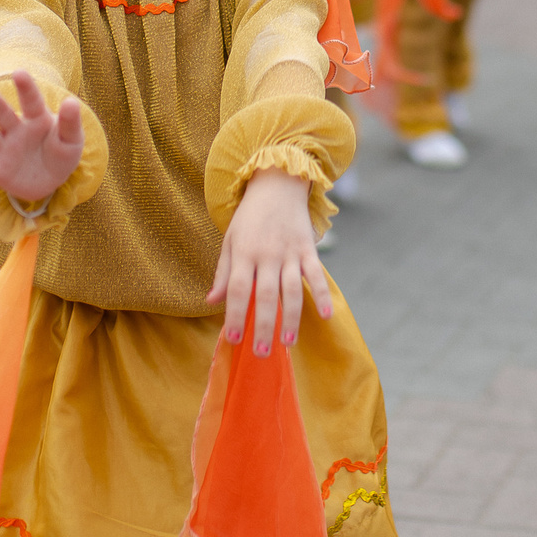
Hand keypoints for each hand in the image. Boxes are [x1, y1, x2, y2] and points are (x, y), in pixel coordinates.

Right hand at [0, 72, 86, 205]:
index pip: (31, 101)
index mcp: (37, 118)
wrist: (50, 181)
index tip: (19, 72)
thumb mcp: (72, 140)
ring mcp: (5, 148)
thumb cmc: (62, 153)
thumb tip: (71, 101)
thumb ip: (70, 123)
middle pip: (2, 113)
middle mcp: (17, 129)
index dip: (26, 87)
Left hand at [207, 169, 332, 354]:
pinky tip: (325, 315)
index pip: (237, 289)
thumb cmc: (250, 216)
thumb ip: (223, 272)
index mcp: (244, 252)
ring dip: (290, 318)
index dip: (234, 315)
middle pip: (264, 295)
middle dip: (263, 326)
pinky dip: (321, 294)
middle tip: (261, 353)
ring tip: (288, 343)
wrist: (277, 183)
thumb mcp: (230, 239)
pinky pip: (316, 274)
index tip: (234, 340)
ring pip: (291, 290)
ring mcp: (290, 251)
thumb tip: (210, 302)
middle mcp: (267, 254)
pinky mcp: (308, 248)